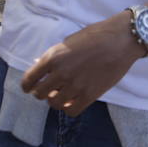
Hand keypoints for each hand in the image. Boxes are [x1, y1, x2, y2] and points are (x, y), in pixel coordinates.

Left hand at [20, 15, 144, 114]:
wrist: (120, 40)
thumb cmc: (95, 36)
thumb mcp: (68, 42)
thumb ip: (53, 56)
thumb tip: (39, 65)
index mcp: (52, 57)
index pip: (30, 79)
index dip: (27, 86)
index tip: (29, 88)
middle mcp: (60, 73)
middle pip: (40, 94)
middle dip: (41, 92)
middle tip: (48, 90)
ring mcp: (75, 86)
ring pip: (54, 104)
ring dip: (55, 100)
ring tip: (60, 95)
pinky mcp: (89, 96)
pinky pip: (71, 111)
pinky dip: (68, 108)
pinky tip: (72, 101)